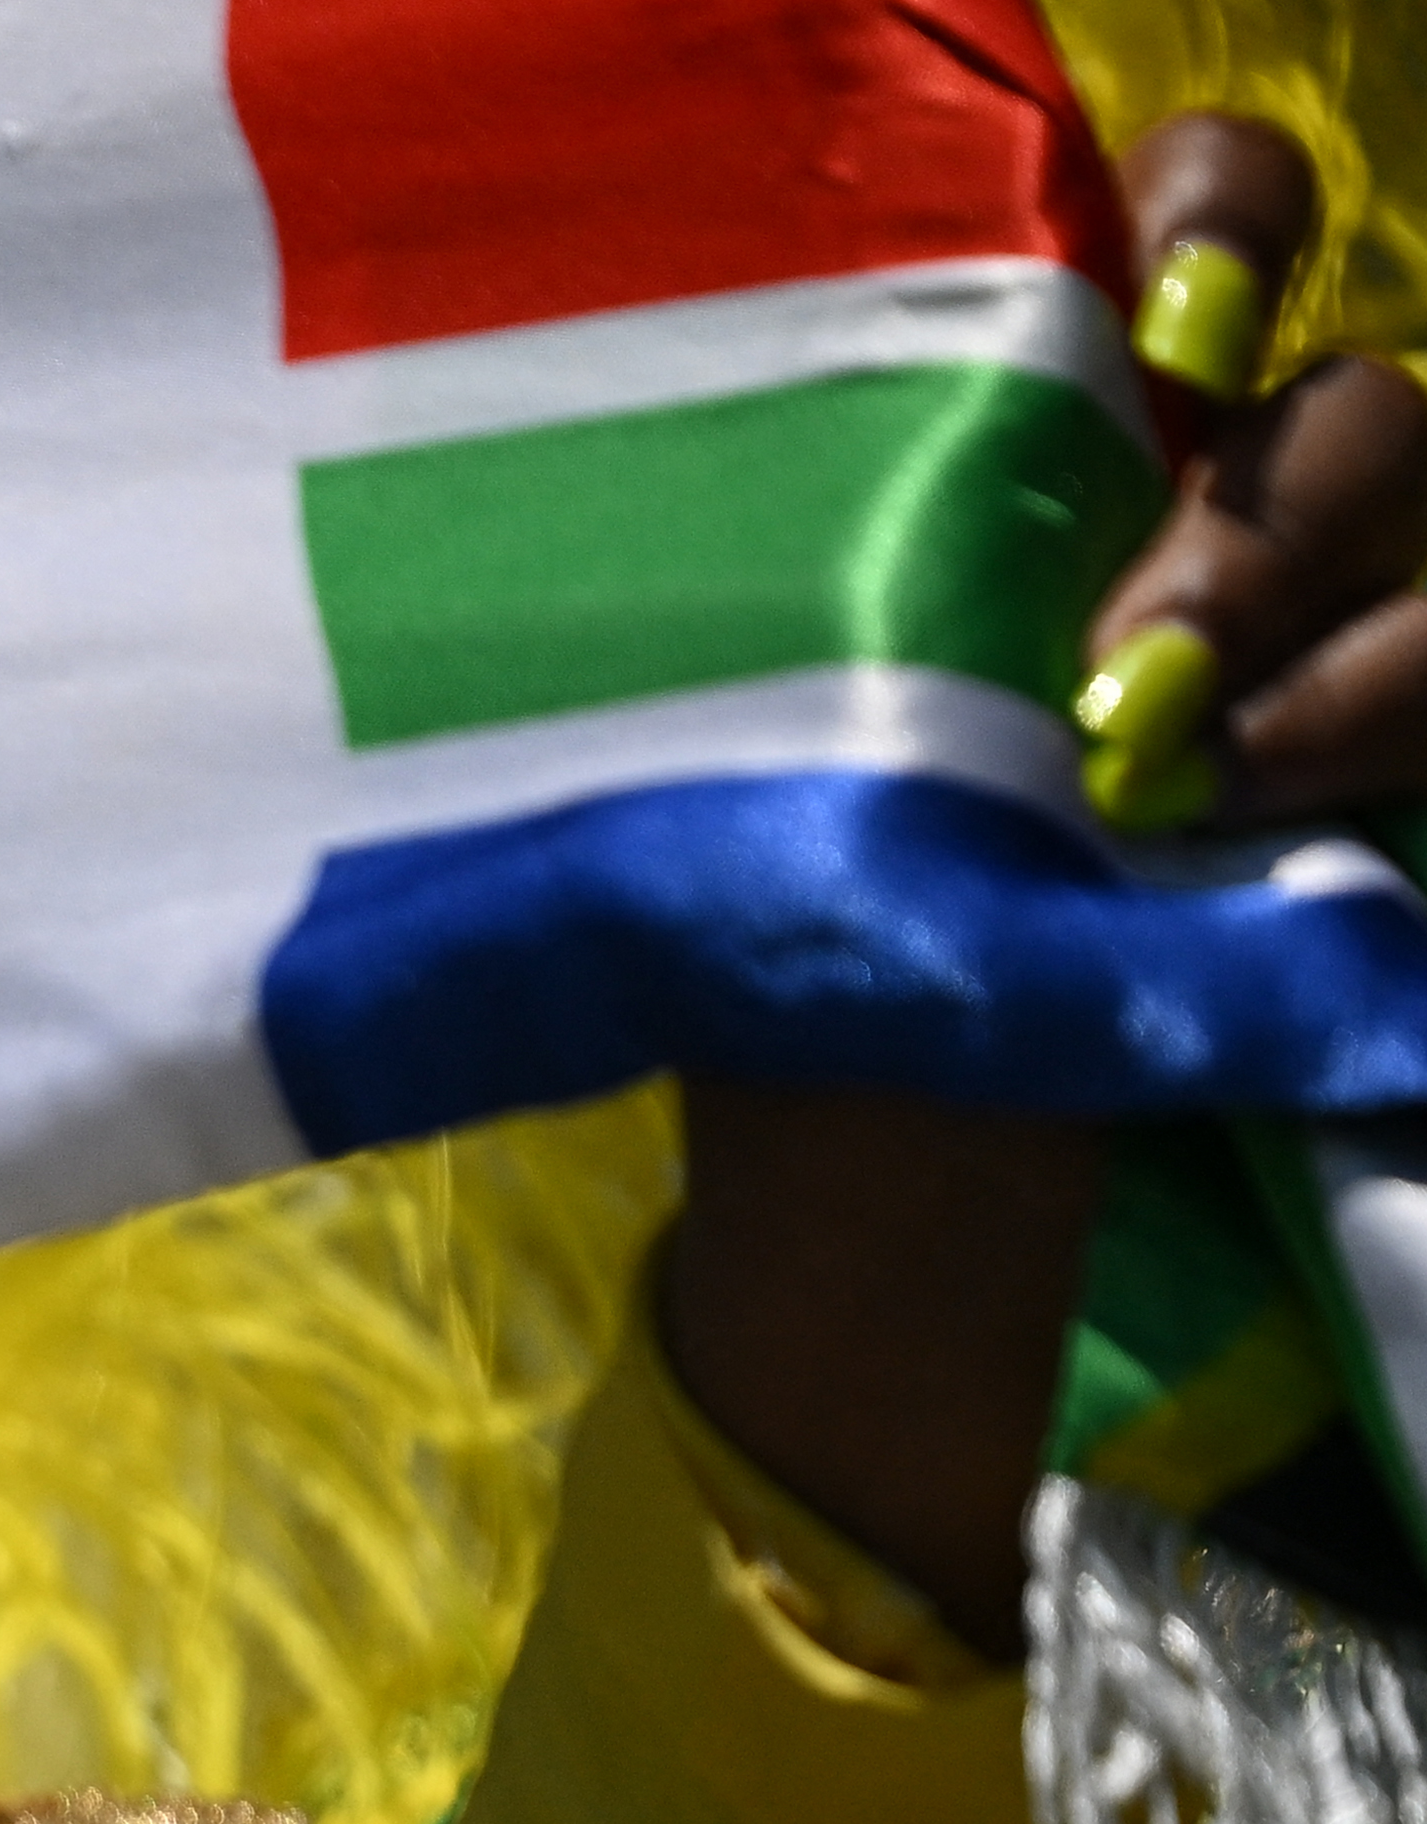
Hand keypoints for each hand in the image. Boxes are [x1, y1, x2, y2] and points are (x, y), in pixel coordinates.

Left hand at [664, 111, 1426, 1644]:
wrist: (922, 1257)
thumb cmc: (825, 1016)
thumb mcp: (798, 834)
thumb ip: (876, 670)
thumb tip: (959, 591)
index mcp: (1069, 485)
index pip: (1206, 233)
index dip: (1213, 227)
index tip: (1160, 338)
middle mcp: (1243, 545)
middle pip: (1363, 405)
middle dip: (1270, 516)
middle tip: (1135, 677)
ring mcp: (1367, 666)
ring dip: (1368, 644)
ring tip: (1212, 786)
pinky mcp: (1426, 796)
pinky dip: (1416, 709)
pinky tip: (1307, 822)